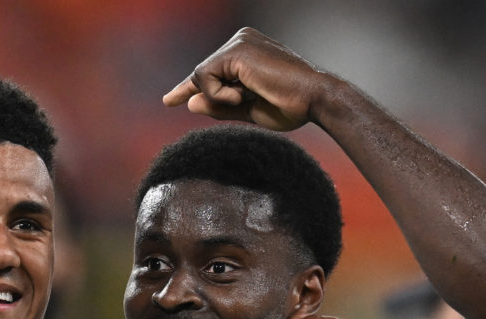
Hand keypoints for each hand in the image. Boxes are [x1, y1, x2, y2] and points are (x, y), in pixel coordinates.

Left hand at [162, 27, 330, 130]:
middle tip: (238, 100)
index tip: (171, 100)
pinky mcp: (236, 50)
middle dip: (207, 95)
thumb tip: (190, 103)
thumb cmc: (290, 106)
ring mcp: (238, 42)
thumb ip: (220, 106)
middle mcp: (241, 40)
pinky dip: (219, 94)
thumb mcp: (248, 109)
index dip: (189, 87)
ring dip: (219, 97)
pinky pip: (205, 77)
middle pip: (202, 73)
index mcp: (246, 51)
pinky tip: (243, 95)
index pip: (210, 70)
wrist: (314, 100)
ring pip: (201, 76)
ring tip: (248, 98)